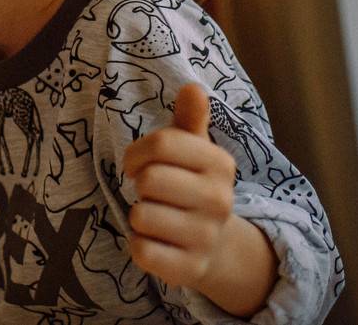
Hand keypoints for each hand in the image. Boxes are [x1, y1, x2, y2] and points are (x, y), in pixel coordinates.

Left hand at [121, 82, 237, 288]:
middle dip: (140, 185)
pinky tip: (156, 242)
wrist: (217, 246)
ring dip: (139, 216)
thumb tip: (193, 87)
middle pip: (149, 180)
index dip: (137, 152)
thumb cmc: (192, 185)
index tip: (137, 163)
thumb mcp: (194, 150)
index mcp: (220, 163)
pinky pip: (142, 251)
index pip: (162, 144)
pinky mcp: (190, 269)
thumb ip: (190, 118)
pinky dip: (139, 245)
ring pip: (141, 216)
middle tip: (152, 193)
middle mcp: (220, 200)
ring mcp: (206, 237)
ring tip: (158, 217)